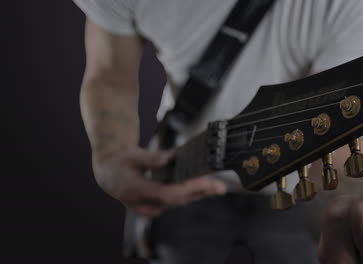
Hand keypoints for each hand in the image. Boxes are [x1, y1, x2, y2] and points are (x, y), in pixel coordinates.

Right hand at [92, 147, 226, 216]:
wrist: (109, 172)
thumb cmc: (119, 162)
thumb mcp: (132, 155)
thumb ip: (152, 158)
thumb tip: (172, 158)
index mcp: (135, 191)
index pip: (167, 193)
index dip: (188, 188)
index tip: (205, 182)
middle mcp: (144, 204)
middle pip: (178, 200)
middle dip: (200, 192)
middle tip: (220, 186)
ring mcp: (151, 207)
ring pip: (179, 202)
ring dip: (199, 194)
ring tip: (217, 186)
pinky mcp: (157, 206)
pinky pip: (177, 200)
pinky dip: (192, 193)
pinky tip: (205, 187)